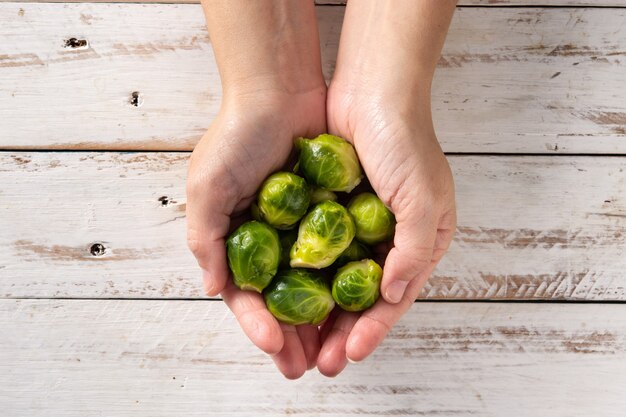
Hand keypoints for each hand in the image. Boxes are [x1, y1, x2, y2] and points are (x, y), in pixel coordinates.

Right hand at [186, 88, 326, 378]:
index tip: (275, 348)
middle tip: (306, 368)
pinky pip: (341, 256)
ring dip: (322, 321)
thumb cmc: (236, 137)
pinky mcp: (332, 214)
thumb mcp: (207, 187)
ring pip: (316, 288)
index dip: (258, 325)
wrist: (280, 90)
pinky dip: (346, 283)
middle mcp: (271, 241)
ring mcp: (303, 229)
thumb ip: (206, 239)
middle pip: (284, 301)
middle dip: (294, 337)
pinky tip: (356, 308)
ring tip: (334, 352)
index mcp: (239, 241)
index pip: (248, 296)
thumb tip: (214, 289)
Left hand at [316, 85, 456, 375]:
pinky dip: (306, 276)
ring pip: (336, 280)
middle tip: (319, 361)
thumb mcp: (424, 199)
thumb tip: (393, 297)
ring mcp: (360, 224)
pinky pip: (318, 251)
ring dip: (320, 312)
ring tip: (300, 342)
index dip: (372, 329)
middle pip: (362, 296)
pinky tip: (287, 297)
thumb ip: (412, 252)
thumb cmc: (406, 142)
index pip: (395, 297)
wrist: (372, 89)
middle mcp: (390, 238)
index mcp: (421, 240)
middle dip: (342, 331)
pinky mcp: (332, 209)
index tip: (350, 354)